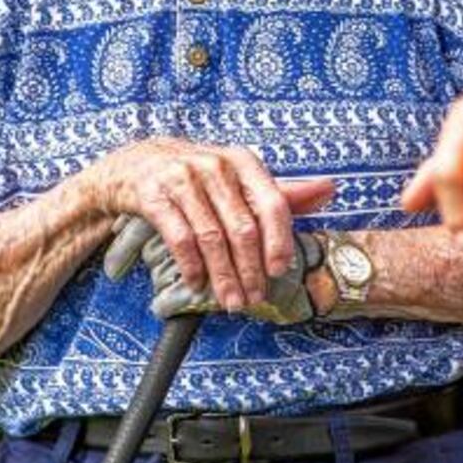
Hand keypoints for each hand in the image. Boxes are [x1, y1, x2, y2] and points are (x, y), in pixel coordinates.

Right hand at [87, 137, 333, 311]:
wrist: (134, 165)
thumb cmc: (196, 176)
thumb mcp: (238, 177)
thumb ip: (281, 191)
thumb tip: (329, 189)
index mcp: (242, 161)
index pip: (272, 203)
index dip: (279, 241)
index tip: (278, 271)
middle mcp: (215, 165)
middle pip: (242, 228)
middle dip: (250, 270)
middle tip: (252, 298)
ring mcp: (182, 178)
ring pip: (212, 238)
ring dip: (223, 277)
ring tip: (229, 301)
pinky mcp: (154, 194)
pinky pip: (180, 238)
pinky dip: (191, 267)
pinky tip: (197, 283)